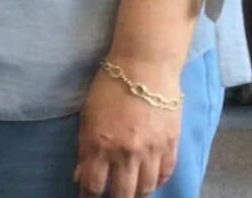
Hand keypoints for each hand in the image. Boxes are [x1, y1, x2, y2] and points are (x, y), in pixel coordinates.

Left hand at [75, 60, 181, 196]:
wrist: (144, 67)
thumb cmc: (109, 87)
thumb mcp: (87, 115)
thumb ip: (84, 147)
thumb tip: (80, 174)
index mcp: (100, 144)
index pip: (93, 184)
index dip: (89, 196)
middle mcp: (126, 153)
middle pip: (122, 193)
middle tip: (111, 197)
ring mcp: (151, 151)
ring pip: (145, 188)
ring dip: (136, 193)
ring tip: (130, 191)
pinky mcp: (171, 145)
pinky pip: (165, 174)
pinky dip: (157, 181)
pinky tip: (149, 181)